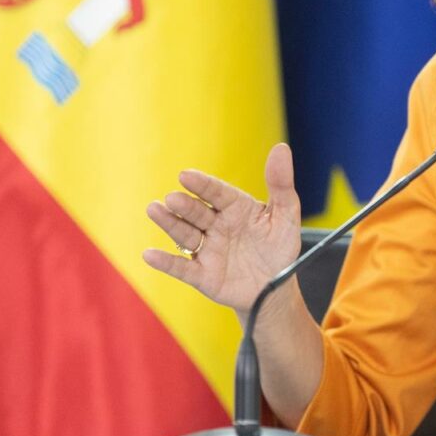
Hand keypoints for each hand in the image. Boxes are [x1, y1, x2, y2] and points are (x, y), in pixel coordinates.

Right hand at [142, 143, 303, 314]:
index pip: (217, 193)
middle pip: (197, 212)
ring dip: (169, 223)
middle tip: (172, 198)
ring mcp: (207, 250)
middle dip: (184, 205)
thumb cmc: (279, 246)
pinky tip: (149, 254)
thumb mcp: (287, 215)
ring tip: (154, 209)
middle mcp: (217, 226)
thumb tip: (281, 148)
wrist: (276, 286)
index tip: (185, 175)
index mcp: (236, 208)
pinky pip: (182, 268)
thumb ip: (281, 183)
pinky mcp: (202, 275)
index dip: (202, 185)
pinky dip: (165, 263)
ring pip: (185, 235)